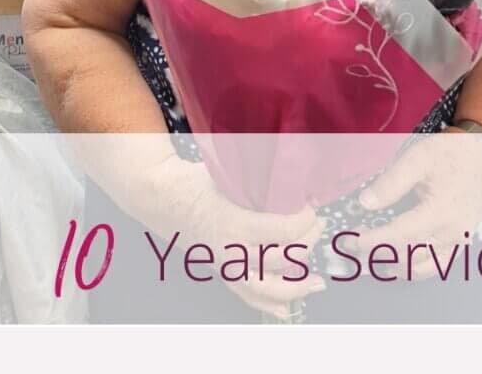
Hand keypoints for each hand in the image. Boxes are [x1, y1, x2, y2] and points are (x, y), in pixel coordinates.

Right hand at [127, 151, 327, 318]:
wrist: (163, 198)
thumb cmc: (195, 181)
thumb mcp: (227, 172)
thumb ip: (257, 177)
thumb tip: (290, 173)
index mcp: (236, 223)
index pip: (284, 230)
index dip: (305, 220)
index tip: (311, 207)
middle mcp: (232, 250)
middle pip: (282, 257)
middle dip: (307, 242)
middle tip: (317, 226)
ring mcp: (226, 266)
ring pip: (268, 286)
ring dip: (296, 286)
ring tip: (318, 282)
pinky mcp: (221, 272)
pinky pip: (247, 295)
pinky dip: (268, 305)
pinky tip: (287, 310)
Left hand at [353, 130, 481, 280]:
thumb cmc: (450, 153)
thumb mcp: (417, 158)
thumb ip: (391, 182)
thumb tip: (365, 203)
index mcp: (441, 210)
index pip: (400, 235)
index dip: (373, 241)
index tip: (351, 241)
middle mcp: (453, 232)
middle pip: (409, 255)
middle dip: (377, 255)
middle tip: (352, 250)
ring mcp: (459, 241)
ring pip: (422, 267)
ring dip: (393, 267)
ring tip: (368, 259)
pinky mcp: (461, 243)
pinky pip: (437, 266)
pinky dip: (414, 269)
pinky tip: (395, 263)